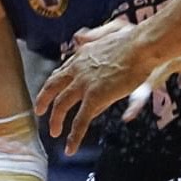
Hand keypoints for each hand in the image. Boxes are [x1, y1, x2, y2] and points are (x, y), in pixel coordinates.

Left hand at [34, 17, 151, 153]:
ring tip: (54, 133)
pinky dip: (74, 136)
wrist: (142, 46)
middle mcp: (77, 70)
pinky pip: (80, 121)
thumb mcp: (108, 32)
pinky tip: (70, 148)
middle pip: (53, 87)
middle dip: (44, 100)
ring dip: (56, 121)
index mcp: (81, 56)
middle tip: (39, 111)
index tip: (51, 90)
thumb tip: (79, 37)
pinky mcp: (95, 98)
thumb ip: (93, 36)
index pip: (62, 72)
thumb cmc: (133, 39)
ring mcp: (84, 85)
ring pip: (62, 106)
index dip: (55, 83)